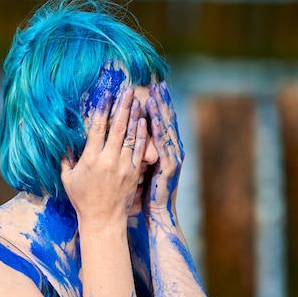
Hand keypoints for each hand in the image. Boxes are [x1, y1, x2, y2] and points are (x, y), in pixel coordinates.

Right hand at [61, 87, 147, 225]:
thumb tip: (62, 140)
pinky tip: (144, 120)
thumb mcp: (68, 178)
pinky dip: (142, 133)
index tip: (106, 95)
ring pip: (131, 135)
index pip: (97, 128)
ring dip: (134, 115)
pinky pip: (140, 149)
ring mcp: (123, 166)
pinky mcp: (134, 172)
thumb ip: (65, 158)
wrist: (103, 219)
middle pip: (117, 127)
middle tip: (128, 89)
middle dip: (123, 106)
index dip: (102, 109)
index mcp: (90, 159)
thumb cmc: (83, 199)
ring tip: (137, 99)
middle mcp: (107, 160)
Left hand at [144, 82, 184, 220]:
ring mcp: (172, 157)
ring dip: (161, 111)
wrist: (157, 212)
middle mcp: (171, 150)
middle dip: (162, 101)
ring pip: (166, 130)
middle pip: (167, 120)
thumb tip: (125, 135)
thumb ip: (137, 150)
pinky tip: (153, 119)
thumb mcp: (141, 167)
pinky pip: (162, 146)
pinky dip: (158, 131)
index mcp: (165, 149)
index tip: (153, 87)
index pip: (161, 121)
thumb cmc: (146, 191)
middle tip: (157, 83)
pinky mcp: (168, 167)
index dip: (158, 104)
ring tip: (155, 94)